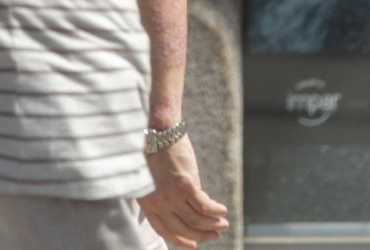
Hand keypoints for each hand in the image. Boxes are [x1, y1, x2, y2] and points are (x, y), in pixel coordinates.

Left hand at [138, 134, 229, 248]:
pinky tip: (222, 209)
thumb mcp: (153, 179)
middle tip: (215, 235)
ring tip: (223, 223)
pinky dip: (215, 210)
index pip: (163, 229)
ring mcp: (171, 195)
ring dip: (212, 224)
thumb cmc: (156, 151)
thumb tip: (192, 208)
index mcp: (146, 201)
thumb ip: (167, 195)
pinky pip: (204, 206)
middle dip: (201, 235)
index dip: (180, 239)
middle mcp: (158, 201)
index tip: (193, 245)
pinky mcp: (185, 185)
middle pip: (182, 228)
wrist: (158, 131)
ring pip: (196, 219)